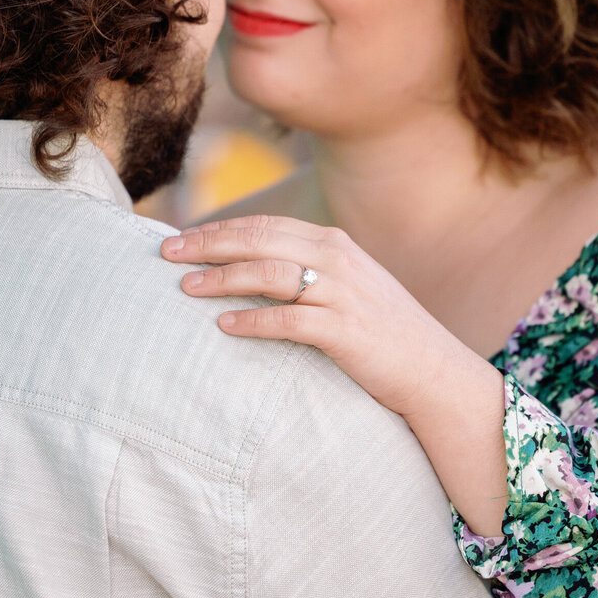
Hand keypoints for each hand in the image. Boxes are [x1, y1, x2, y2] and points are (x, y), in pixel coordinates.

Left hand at [161, 214, 508, 533]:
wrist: (432, 371)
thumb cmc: (382, 334)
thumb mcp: (348, 288)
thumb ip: (308, 272)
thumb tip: (250, 271)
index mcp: (334, 244)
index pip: (264, 226)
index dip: (218, 229)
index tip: (178, 236)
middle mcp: (337, 260)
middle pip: (259, 241)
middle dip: (207, 244)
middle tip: (165, 253)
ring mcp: (342, 294)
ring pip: (268, 274)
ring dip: (222, 278)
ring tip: (185, 287)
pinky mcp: (345, 330)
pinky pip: (288, 320)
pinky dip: (253, 320)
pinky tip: (224, 326)